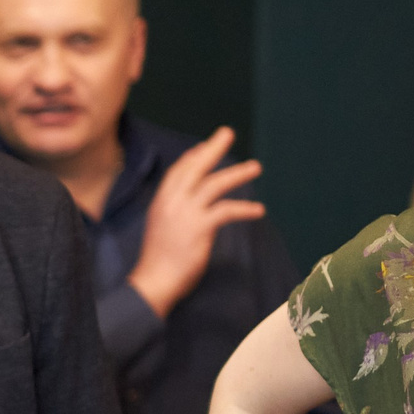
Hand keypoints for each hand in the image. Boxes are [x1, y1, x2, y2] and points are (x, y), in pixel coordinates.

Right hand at [128, 126, 265, 318]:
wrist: (154, 280)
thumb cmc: (159, 260)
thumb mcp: (162, 227)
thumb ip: (175, 212)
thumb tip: (192, 205)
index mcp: (161, 201)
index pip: (178, 171)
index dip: (193, 156)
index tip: (205, 146)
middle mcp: (171, 201)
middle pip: (194, 167)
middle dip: (212, 149)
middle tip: (227, 132)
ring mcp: (185, 212)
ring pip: (213, 184)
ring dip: (236, 173)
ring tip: (256, 166)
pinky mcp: (199, 227)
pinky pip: (226, 210)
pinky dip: (244, 209)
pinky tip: (258, 210)